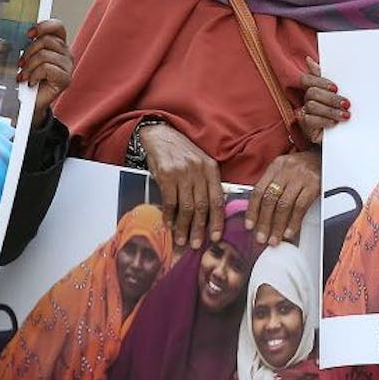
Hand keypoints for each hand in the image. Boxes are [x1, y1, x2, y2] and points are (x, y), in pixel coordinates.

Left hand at [18, 19, 72, 126]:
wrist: (32, 103)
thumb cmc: (31, 79)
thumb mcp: (29, 58)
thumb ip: (31, 45)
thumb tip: (25, 35)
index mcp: (58, 45)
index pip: (57, 27)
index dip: (44, 26)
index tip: (29, 34)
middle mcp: (66, 54)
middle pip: (47, 40)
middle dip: (29, 51)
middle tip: (21, 63)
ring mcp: (68, 66)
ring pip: (44, 55)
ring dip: (29, 66)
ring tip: (25, 75)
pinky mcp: (66, 79)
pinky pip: (46, 68)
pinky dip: (34, 75)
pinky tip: (32, 81)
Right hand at [138, 122, 223, 248]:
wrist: (160, 134)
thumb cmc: (181, 151)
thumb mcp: (200, 162)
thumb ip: (206, 183)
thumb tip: (209, 212)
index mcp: (211, 169)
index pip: (217, 199)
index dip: (217, 220)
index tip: (216, 237)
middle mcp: (199, 171)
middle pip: (202, 206)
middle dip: (199, 228)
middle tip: (196, 245)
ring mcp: (182, 173)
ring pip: (186, 206)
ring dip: (183, 226)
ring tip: (181, 240)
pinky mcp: (166, 174)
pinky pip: (169, 201)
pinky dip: (169, 215)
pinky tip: (169, 224)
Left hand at [248, 148, 319, 245]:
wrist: (328, 158)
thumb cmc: (305, 168)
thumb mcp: (286, 171)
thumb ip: (273, 186)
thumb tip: (261, 214)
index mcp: (276, 166)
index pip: (258, 190)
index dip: (252, 210)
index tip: (249, 226)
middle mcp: (286, 170)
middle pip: (270, 199)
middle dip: (264, 222)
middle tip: (261, 239)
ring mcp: (301, 176)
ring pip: (284, 205)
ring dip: (278, 226)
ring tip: (274, 239)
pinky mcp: (315, 184)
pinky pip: (300, 207)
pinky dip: (294, 222)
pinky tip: (289, 232)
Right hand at [298, 56, 348, 143]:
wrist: (341, 133)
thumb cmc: (338, 109)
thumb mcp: (337, 92)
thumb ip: (326, 77)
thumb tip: (309, 60)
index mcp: (312, 88)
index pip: (307, 79)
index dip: (320, 81)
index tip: (336, 88)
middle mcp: (306, 99)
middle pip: (312, 93)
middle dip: (330, 98)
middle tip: (346, 103)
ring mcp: (304, 112)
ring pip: (311, 106)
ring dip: (330, 110)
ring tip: (345, 115)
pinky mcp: (306, 126)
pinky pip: (310, 120)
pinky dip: (323, 121)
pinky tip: (334, 123)